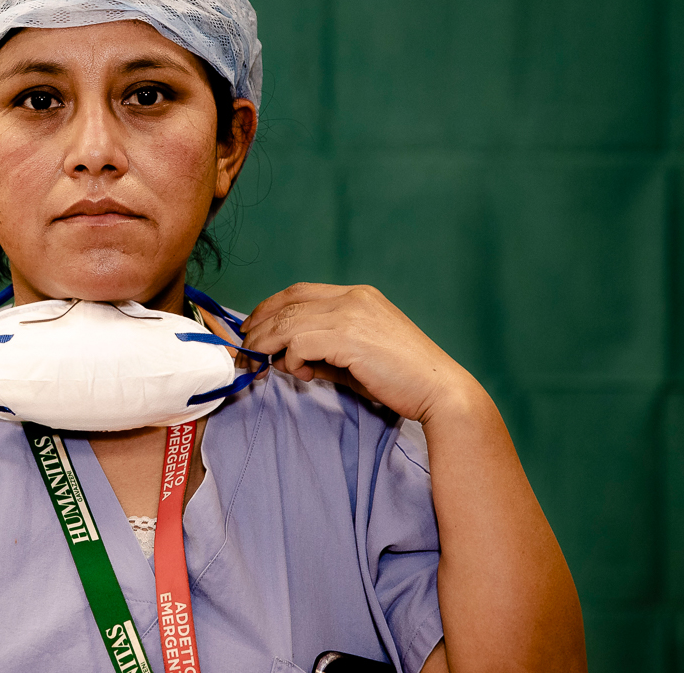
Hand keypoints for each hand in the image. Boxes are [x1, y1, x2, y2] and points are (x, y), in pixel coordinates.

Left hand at [240, 283, 477, 423]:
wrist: (439, 391)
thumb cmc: (400, 379)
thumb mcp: (354, 359)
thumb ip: (321, 352)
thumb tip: (286, 359)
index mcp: (357, 295)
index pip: (299, 291)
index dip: (269, 307)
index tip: (252, 327)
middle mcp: (353, 297)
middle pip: (287, 302)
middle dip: (259, 325)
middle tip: (244, 349)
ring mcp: (351, 314)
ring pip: (288, 321)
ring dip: (267, 344)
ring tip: (263, 364)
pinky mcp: (349, 337)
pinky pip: (299, 342)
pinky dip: (291, 359)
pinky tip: (300, 373)